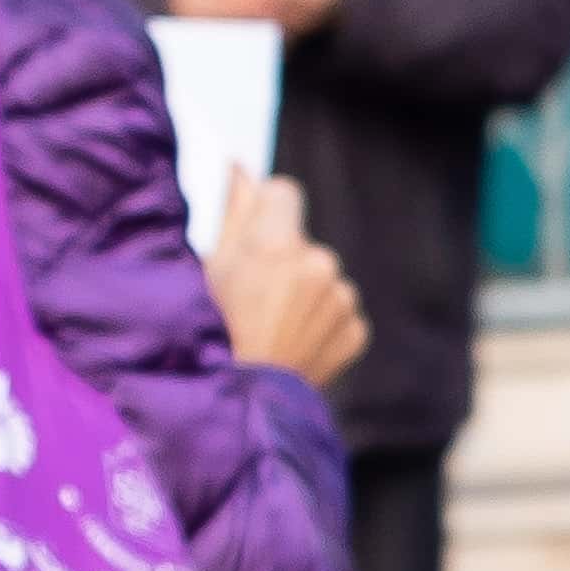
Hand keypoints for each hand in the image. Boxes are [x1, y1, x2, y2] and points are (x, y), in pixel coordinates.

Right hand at [206, 169, 368, 386]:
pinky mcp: (358, 330)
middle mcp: (319, 264)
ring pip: (324, 278)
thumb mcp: (211, 268)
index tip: (253, 233)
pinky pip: (339, 312)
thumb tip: (240, 166)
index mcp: (278, 243)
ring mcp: (343, 299)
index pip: (285, 191)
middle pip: (303, 241)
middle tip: (253, 299)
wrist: (245, 403)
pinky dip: (322, 323)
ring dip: (305, 293)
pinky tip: (294, 343)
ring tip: (273, 327)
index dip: (266, 209)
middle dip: (283, 259)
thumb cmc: (214, 332)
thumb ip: (233, 212)